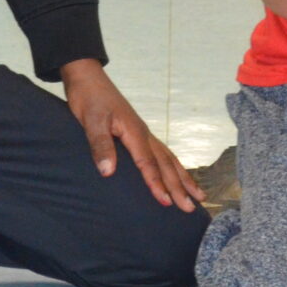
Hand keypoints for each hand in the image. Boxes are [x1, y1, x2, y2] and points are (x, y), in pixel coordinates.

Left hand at [61, 61, 201, 210]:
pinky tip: (176, 173)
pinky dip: (172, 166)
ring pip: (169, 159)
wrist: (88, 77)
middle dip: (179, 187)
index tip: (167, 202)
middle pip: (165, 164)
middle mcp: (144, 134)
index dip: (157, 184)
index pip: (148, 164)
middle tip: (190, 208)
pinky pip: (162, 153)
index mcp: (135, 132)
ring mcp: (143, 133)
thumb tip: (108, 171)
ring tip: (198, 195)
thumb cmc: (89, 98)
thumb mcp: (91, 121)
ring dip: (183, 178)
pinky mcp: (138, 132)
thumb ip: (100, 145)